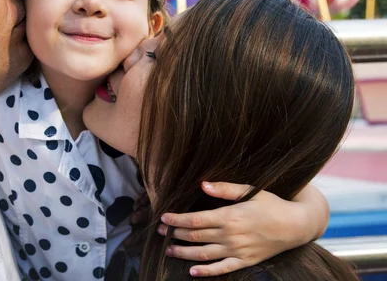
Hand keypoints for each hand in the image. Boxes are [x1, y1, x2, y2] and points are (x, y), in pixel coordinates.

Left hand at [158, 181, 321, 276]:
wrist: (295, 225)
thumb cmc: (271, 203)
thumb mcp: (250, 190)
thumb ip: (224, 188)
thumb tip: (202, 184)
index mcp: (229, 216)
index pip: (195, 220)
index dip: (177, 220)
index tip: (163, 218)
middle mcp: (231, 235)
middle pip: (196, 237)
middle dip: (175, 234)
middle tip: (160, 232)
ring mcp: (237, 251)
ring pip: (204, 254)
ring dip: (184, 253)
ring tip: (169, 250)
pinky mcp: (245, 261)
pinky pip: (222, 269)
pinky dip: (206, 272)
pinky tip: (192, 272)